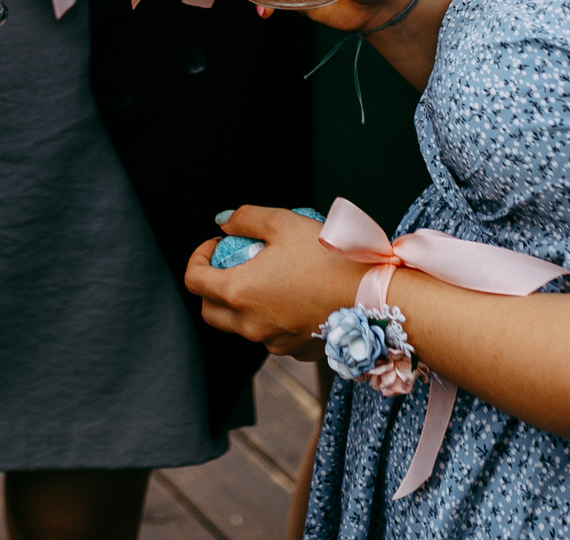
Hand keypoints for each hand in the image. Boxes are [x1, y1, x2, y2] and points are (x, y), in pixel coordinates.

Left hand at [185, 205, 366, 356]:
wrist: (375, 296)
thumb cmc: (329, 256)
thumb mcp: (283, 222)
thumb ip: (246, 219)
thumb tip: (224, 223)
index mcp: (239, 293)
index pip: (194, 280)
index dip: (198, 257)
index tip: (218, 244)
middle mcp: (250, 325)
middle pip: (210, 310)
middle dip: (212, 286)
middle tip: (234, 263)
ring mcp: (273, 342)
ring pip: (242, 325)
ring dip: (244, 302)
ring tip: (270, 276)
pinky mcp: (296, 351)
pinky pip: (272, 334)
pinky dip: (273, 316)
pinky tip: (295, 295)